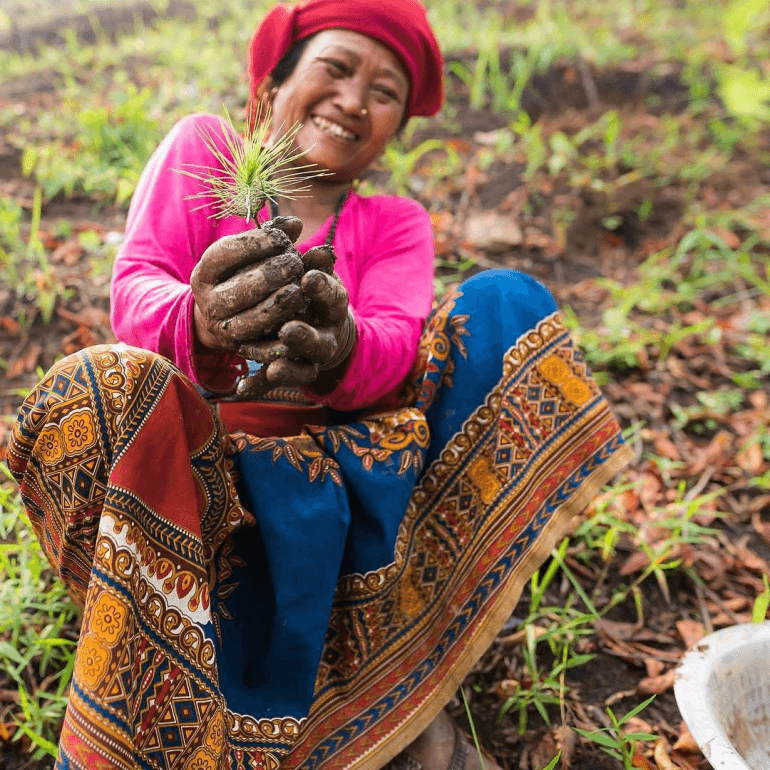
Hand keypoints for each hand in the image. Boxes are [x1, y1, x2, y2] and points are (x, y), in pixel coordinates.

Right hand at [190, 217, 304, 351]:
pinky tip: (298, 326)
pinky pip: (261, 349)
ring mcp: (224, 329)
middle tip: (296, 264)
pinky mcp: (241, 349)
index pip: (225, 254)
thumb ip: (270, 236)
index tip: (282, 238)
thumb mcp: (246, 254)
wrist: (220, 318)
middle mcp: (209, 302)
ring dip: (277, 306)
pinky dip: (279, 341)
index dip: (255, 245)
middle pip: (240, 289)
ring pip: (251, 320)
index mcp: (205, 273)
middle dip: (270, 276)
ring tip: (299, 291)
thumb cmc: (240, 274)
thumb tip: (295, 223)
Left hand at [235, 260, 354, 398]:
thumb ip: (312, 261)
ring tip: (273, 368)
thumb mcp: (315, 271)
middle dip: (305, 337)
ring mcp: (311, 359)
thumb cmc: (314, 290)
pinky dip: (261, 385)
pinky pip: (276, 383)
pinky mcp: (294, 372)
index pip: (333, 298)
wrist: (324, 323)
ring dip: (288, 368)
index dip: (322, 289)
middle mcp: (326, 337)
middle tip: (287, 330)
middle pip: (320, 343)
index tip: (308, 278)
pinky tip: (243, 389)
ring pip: (304, 369)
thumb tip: (311, 241)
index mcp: (334, 308)